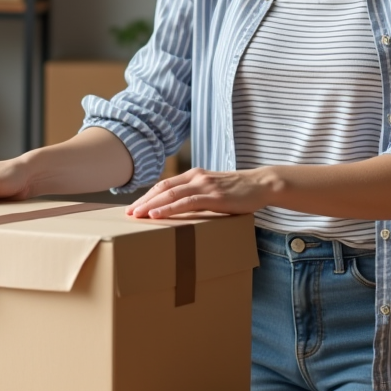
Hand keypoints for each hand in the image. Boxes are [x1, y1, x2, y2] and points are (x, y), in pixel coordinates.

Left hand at [125, 167, 273, 218]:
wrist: (262, 184)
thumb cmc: (239, 191)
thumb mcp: (215, 190)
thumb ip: (199, 196)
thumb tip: (183, 211)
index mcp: (194, 175)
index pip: (164, 184)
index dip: (147, 196)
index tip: (133, 207)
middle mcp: (196, 177)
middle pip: (162, 188)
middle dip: (143, 201)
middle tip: (128, 213)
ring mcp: (205, 185)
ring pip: (171, 194)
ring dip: (151, 205)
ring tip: (137, 215)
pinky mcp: (214, 196)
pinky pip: (187, 203)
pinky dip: (169, 208)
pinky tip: (157, 215)